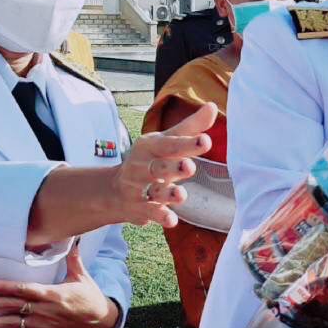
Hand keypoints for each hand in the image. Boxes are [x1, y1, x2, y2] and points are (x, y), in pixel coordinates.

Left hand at [0, 245, 118, 327]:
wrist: (100, 321)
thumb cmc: (89, 296)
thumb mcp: (81, 275)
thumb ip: (73, 257)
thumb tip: (74, 238)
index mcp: (51, 294)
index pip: (24, 289)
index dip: (5, 287)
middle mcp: (43, 310)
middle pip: (12, 306)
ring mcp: (41, 323)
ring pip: (11, 323)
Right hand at [116, 101, 214, 227]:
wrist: (115, 190)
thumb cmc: (150, 161)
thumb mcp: (165, 142)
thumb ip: (190, 128)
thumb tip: (212, 106)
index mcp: (150, 146)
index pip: (169, 144)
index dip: (187, 143)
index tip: (205, 141)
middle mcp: (143, 166)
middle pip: (159, 167)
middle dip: (173, 167)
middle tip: (189, 166)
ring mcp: (138, 189)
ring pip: (154, 191)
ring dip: (167, 193)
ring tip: (181, 194)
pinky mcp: (139, 208)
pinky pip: (149, 212)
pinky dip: (159, 216)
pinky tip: (171, 221)